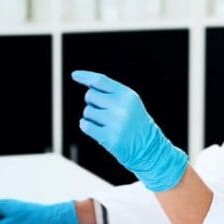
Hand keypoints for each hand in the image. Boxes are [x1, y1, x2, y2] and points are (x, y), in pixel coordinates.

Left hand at [71, 70, 187, 191]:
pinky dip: (87, 126)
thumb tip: (88, 84)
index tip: (74, 75)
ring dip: (91, 117)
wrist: (149, 148)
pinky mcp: (109, 137)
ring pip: (87, 111)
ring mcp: (115, 122)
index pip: (100, 81)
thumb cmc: (135, 123)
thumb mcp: (129, 103)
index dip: (85, 76)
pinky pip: (85, 126)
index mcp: (127, 95)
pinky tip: (97, 130)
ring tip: (106, 124)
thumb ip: (111, 93)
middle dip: (92, 102)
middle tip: (104, 112)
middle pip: (90, 95)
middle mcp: (122, 106)